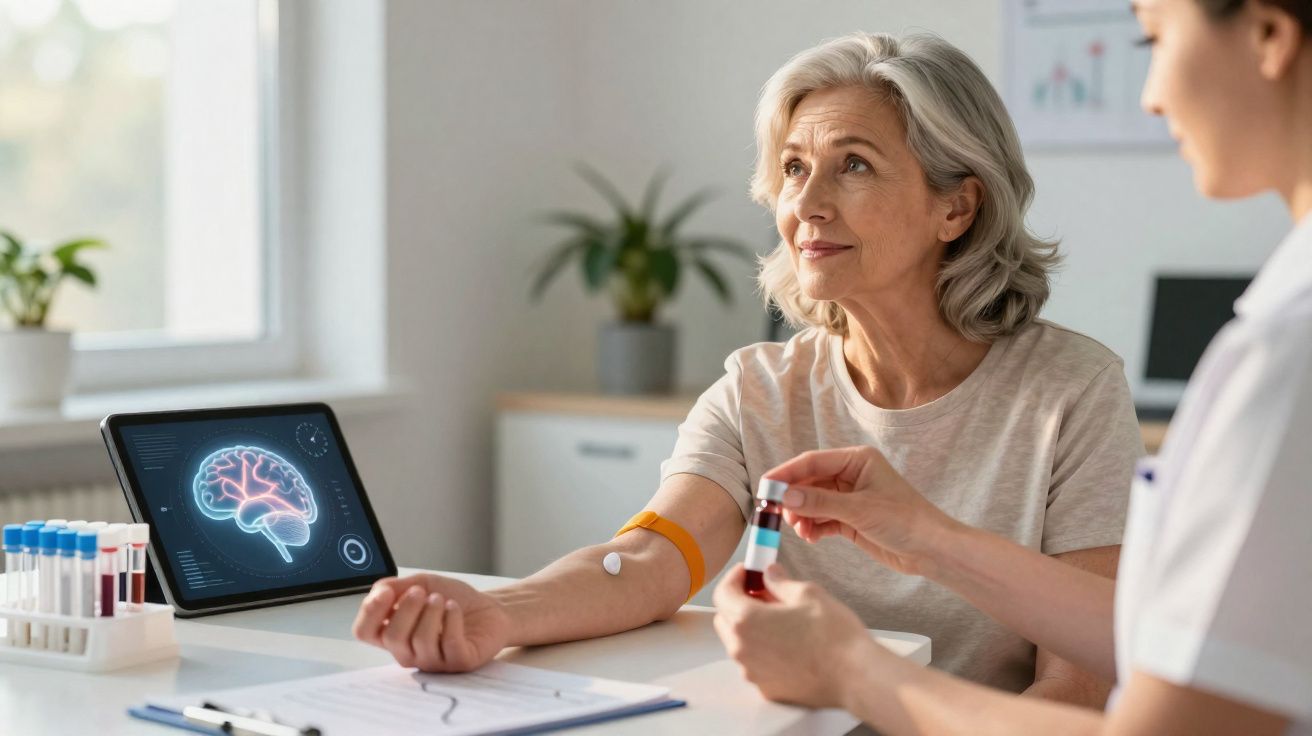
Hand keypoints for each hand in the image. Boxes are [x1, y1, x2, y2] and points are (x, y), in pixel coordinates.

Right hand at [352, 573, 510, 671]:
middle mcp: (409, 652)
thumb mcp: (421, 584)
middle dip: (406, 608)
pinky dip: (451, 618)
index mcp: (393, 633)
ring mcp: (433, 661)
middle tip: (422, 592)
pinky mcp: (459, 662)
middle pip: (392, 637)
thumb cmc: (452, 599)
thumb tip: (378, 593)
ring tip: (442, 599)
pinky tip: (454, 608)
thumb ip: (395, 587)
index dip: (371, 612)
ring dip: (431, 612)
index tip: (387, 592)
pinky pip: (449, 643)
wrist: (489, 607)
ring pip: (420, 640)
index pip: (364, 632)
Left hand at [712, 563, 883, 707]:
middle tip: (765, 593)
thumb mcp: (807, 593)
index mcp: (746, 620)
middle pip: (726, 619)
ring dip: (751, 629)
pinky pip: (756, 664)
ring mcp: (753, 673)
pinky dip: (764, 652)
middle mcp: (742, 650)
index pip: (722, 592)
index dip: (735, 577)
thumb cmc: (833, 635)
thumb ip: (779, 581)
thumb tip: (769, 574)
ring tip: (781, 620)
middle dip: (739, 602)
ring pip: (740, 643)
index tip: (748, 571)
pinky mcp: (767, 689)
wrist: (855, 675)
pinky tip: (789, 645)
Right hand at [769, 446, 955, 575]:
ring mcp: (850, 497)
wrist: (932, 550)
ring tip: (799, 530)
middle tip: (775, 513)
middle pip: (809, 481)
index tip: (765, 487)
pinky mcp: (851, 518)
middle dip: (793, 498)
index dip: (786, 474)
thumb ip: (820, 502)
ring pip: (813, 501)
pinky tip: (811, 537)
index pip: (812, 462)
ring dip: (802, 515)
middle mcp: (851, 474)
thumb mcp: (859, 510)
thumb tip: (785, 497)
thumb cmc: (906, 521)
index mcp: (857, 460)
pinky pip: (822, 518)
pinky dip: (813, 527)